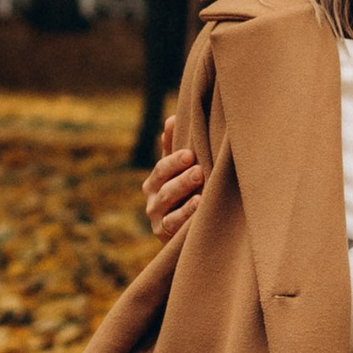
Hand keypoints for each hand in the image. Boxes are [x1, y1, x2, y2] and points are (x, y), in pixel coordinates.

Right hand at [143, 114, 205, 243]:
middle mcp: (152, 199)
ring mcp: (157, 218)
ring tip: (199, 182)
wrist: (187, 233)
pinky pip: (173, 223)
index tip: (190, 154)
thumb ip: (174, 149)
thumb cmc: (186, 195)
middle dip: (180, 176)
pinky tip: (200, 205)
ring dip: (183, 192)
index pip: (162, 168)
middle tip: (198, 169)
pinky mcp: (164, 234)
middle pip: (163, 185)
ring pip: (166, 203)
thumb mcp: (179, 172)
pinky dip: (186, 214)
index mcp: (155, 180)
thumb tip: (172, 118)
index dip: (174, 160)